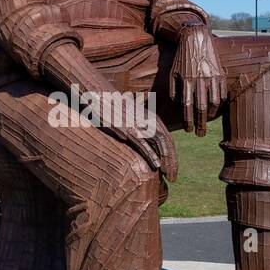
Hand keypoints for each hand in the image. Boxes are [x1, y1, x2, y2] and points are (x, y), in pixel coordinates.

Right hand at [43, 41, 176, 178]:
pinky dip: (152, 154)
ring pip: (160, 143)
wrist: (95, 93)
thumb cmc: (107, 105)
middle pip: (167, 141)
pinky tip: (156, 165)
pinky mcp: (128, 127)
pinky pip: (144, 143)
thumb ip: (132, 124)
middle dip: (172, 160)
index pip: (166, 137)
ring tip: (169, 174)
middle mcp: (147, 119)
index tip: (172, 167)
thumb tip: (133, 138)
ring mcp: (138, 123)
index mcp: (148, 117)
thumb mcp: (124, 115)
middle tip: (173, 176)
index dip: (171, 153)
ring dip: (167, 160)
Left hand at [168, 25, 225, 135]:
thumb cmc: (181, 59)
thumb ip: (174, 91)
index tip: (188, 130)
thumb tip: (179, 107)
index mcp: (187, 80)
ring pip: (214, 102)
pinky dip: (220, 105)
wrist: (195, 39)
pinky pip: (223, 93)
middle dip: (200, 124)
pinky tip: (215, 111)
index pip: (187, 106)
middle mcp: (200, 79)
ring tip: (207, 123)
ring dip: (210, 116)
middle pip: (201, 108)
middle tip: (199, 135)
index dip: (188, 120)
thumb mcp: (172, 73)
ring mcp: (212, 76)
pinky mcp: (221, 73)